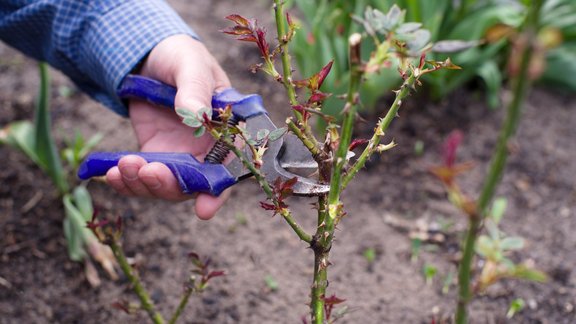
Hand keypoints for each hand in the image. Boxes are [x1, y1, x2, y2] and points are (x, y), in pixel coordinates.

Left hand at [105, 35, 231, 219]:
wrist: (149, 56)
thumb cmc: (181, 57)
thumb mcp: (191, 65)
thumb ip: (195, 90)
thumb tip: (194, 116)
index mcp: (226, 131)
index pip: (229, 167)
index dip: (219, 191)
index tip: (204, 209)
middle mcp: (206, 150)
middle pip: (194, 184)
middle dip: (170, 185)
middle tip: (149, 171)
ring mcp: (179, 156)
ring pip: (166, 186)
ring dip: (143, 184)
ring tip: (123, 165)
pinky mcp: (153, 155)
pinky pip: (142, 177)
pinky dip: (127, 182)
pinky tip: (111, 173)